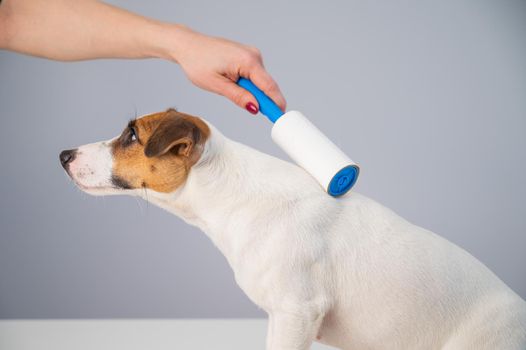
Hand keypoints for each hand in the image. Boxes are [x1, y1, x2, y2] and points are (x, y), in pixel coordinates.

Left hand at [169, 26, 285, 113]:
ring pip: (260, 81)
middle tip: (252, 111)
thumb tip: (255, 108)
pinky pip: (254, 75)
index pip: (269, 86)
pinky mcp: (248, 56)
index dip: (276, 104)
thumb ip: (238, 97)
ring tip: (228, 87)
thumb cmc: (197, 62)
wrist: (187, 45)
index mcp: (248, 61)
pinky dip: (248, 85)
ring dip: (252, 92)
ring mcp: (252, 54)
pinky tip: (232, 82)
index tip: (280, 117)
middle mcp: (254, 55)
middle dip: (262, 100)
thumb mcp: (217, 85)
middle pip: (267, 85)